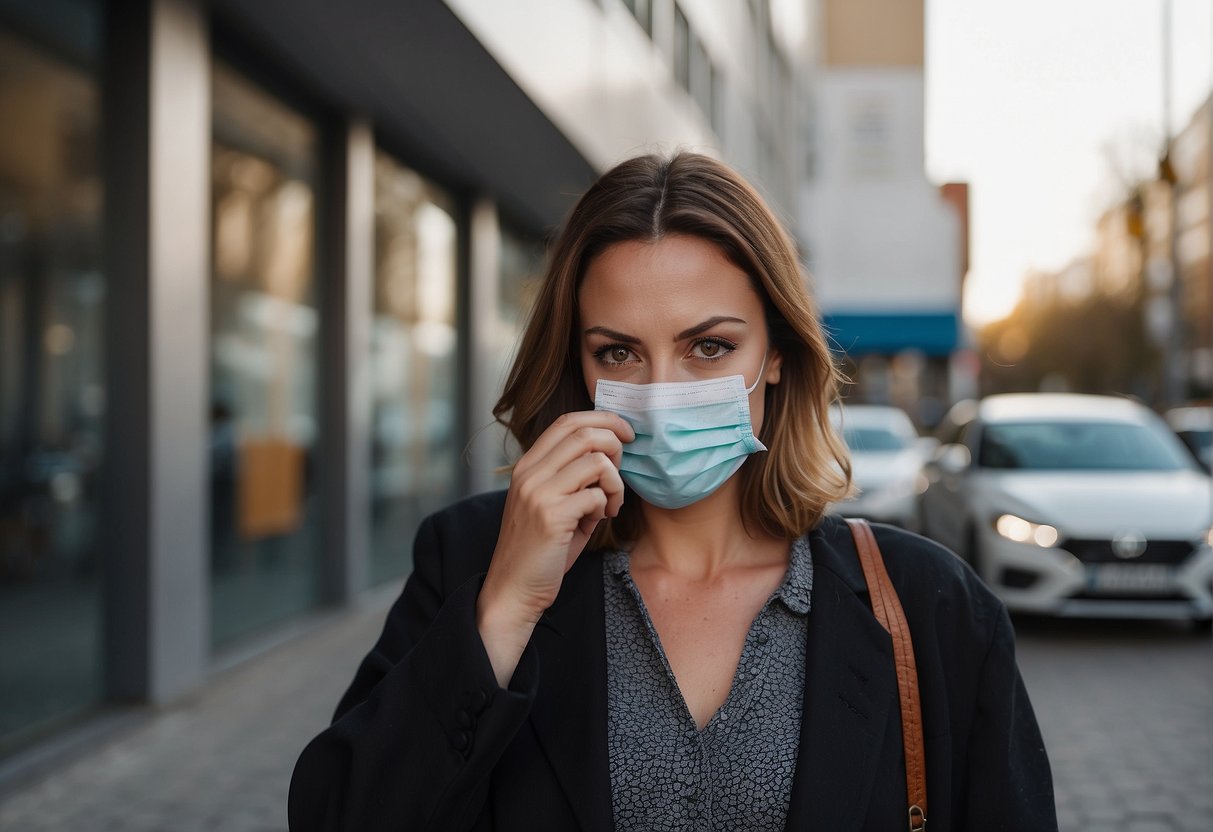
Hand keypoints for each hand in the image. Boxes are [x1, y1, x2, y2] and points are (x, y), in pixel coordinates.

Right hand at [477, 411, 632, 684]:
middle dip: (615, 447)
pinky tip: (597, 522)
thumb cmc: (540, 549)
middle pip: (585, 433)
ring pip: (596, 461)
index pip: (568, 422)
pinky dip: (606, 505)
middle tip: (619, 473)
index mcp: (527, 466)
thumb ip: (573, 477)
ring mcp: (539, 493)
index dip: (603, 420)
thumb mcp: (551, 503)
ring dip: (614, 482)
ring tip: (609, 504)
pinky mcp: (551, 516)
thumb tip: (612, 453)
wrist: (513, 590)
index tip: (626, 432)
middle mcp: (529, 473)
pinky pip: (596, 495)